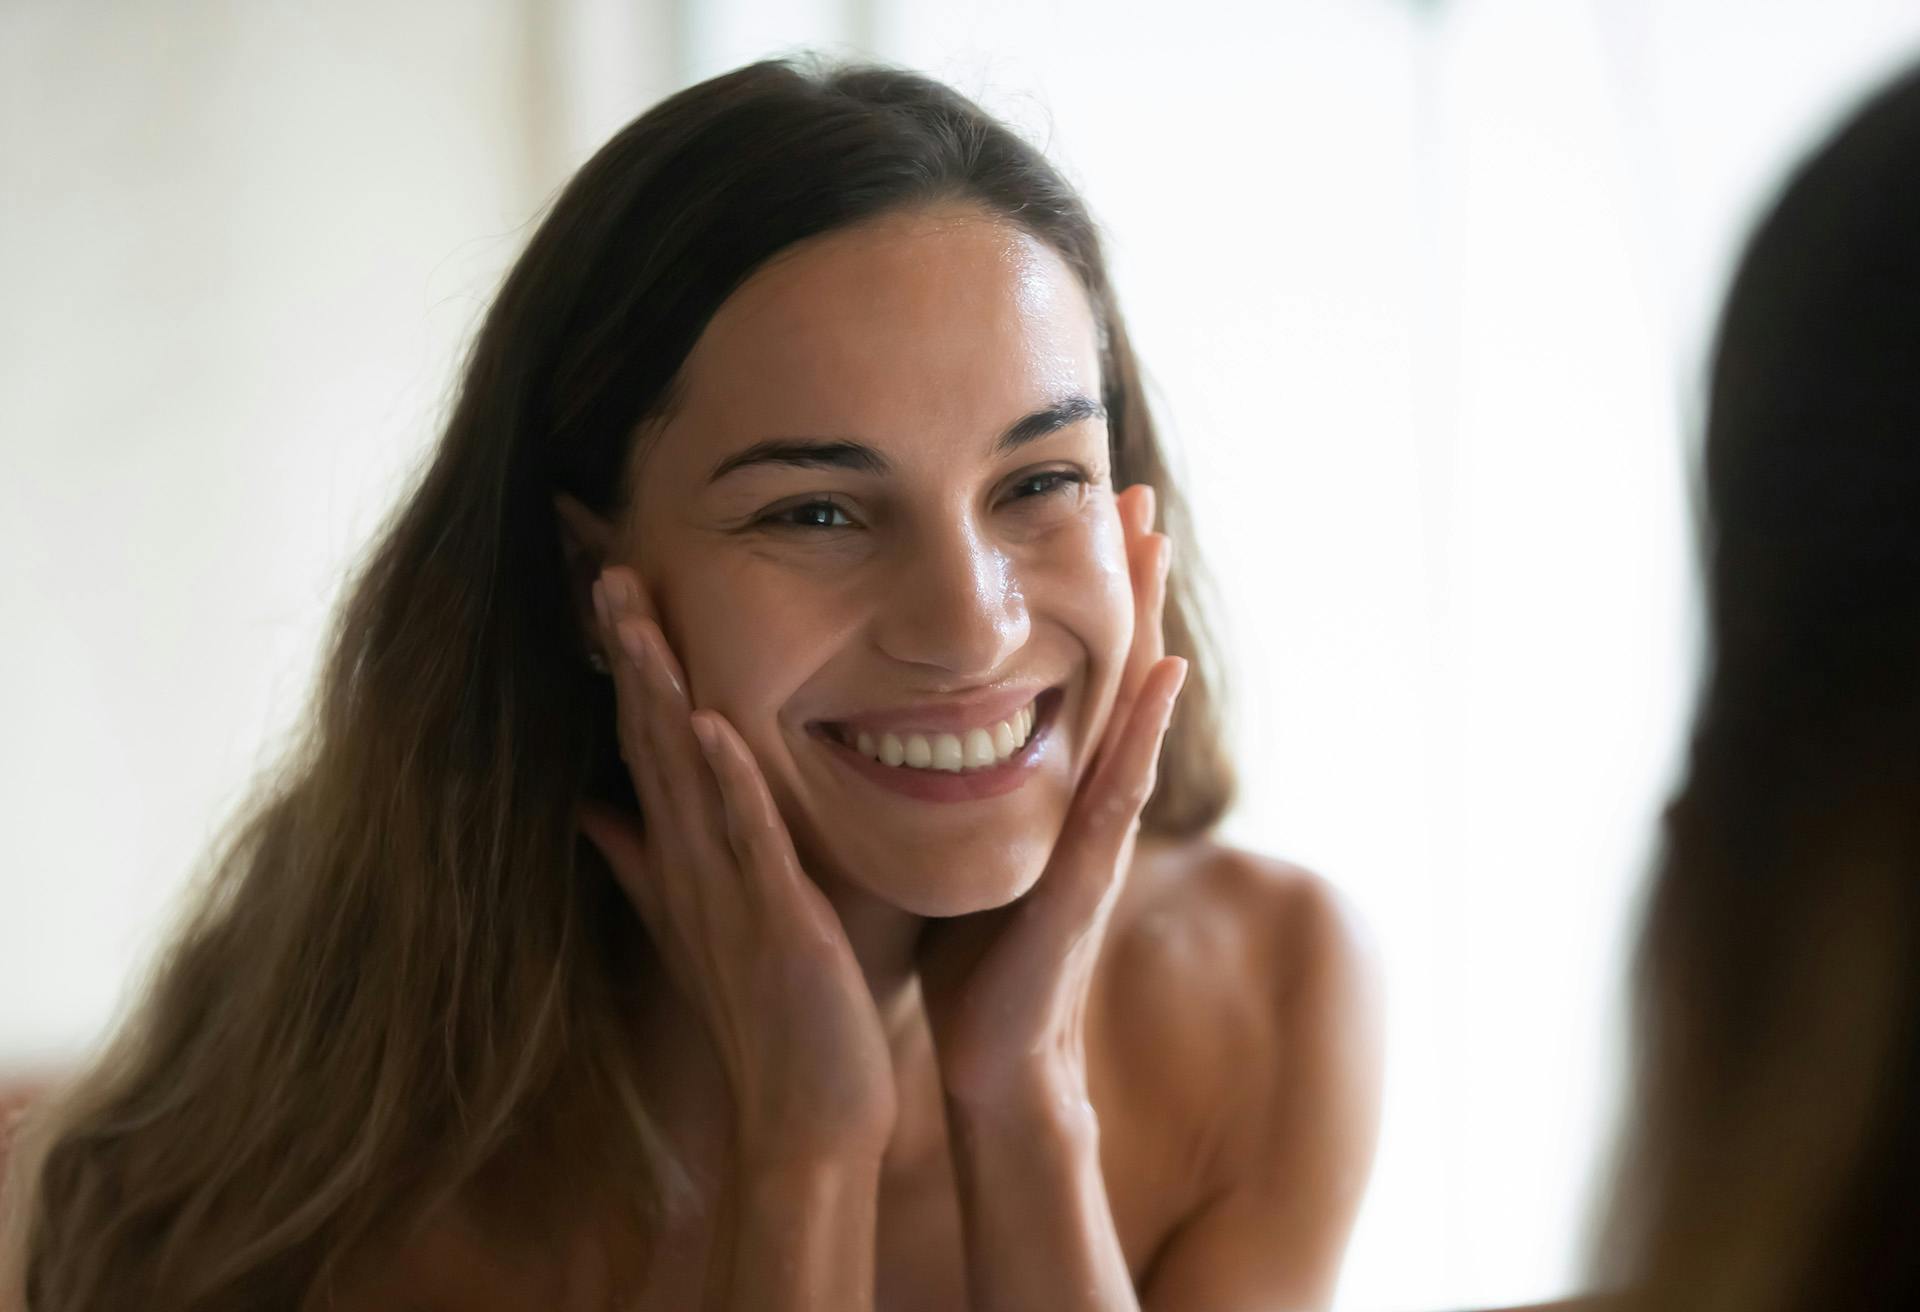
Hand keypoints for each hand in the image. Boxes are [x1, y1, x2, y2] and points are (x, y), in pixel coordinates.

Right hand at [577, 566, 897, 1163]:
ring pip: (684, 771)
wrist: (804, 1111)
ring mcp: (726, 888)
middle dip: (628, 651)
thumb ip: (645, 859)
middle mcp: (692, 861)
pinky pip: (746, 839)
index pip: (647, 740)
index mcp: (684, 854)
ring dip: (660, 690)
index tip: (610, 584)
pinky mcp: (773, 920)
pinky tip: (714, 721)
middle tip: (604, 563)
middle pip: (651, 737)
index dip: (628, 663)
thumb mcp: (698, 921)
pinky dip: (728, 781)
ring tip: (634, 611)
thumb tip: (587, 805)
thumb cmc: (768, 1012)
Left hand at [915, 484, 1187, 1109]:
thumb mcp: (947, 851)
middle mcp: (1078, 795)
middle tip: (1135, 488)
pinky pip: (1120, 794)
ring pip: (1125, 708)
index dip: (1074, 594)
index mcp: (1042, 786)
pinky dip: (1147, 733)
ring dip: (1145, 624)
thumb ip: (933, 793)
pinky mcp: (1086, 878)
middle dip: (1122, 581)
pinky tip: (1168, 673)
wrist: (990, 1061)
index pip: (1062, 671)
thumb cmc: (969, 960)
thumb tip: (879, 728)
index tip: (1074, 510)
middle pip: (1107, 668)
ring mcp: (1092, 832)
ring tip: (1156, 544)